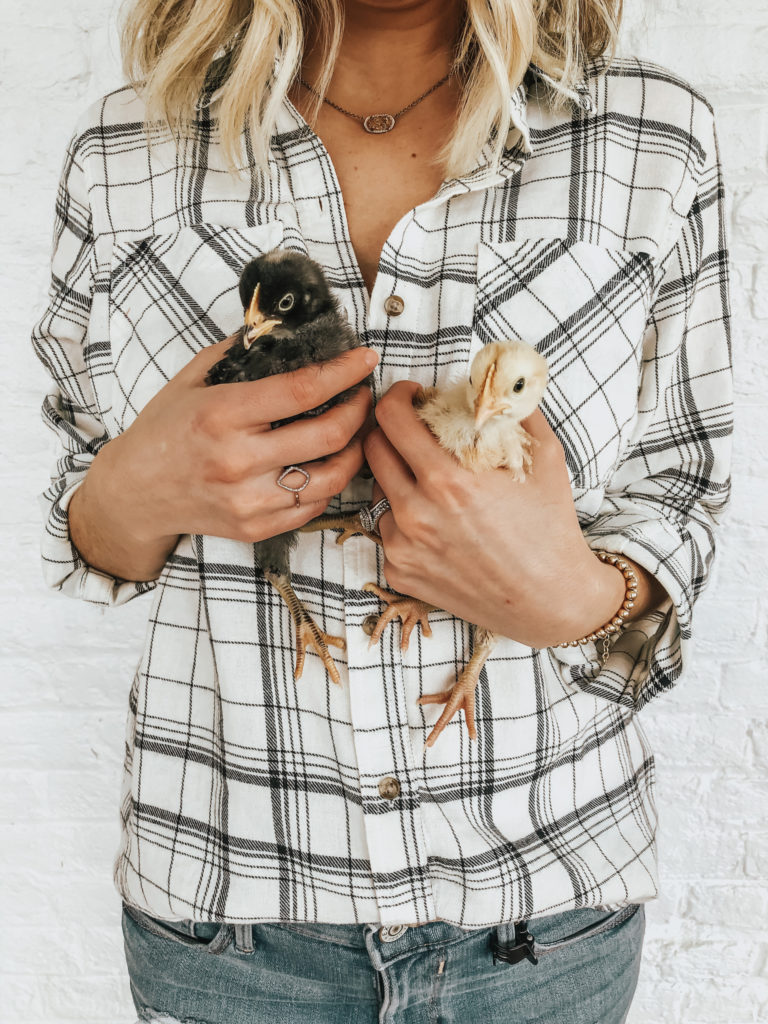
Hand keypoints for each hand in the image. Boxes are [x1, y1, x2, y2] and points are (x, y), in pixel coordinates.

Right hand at [97, 339, 378, 547]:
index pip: (303, 389)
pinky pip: (314, 507)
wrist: (133, 495)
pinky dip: (330, 483)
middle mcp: (238, 460)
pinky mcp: (254, 528)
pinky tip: (327, 464)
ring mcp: (249, 500)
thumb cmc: (163, 430)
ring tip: (354, 432)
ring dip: (354, 451)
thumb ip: (239, 353)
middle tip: (363, 395)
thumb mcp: (191, 379)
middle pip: (329, 434)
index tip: (365, 359)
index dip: (344, 371)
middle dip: (359, 409)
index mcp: (222, 414)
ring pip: (332, 478)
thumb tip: (288, 329)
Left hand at [364, 381, 629, 648]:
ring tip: (432, 483)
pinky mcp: (399, 573)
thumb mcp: (545, 458)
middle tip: (413, 430)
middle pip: (373, 450)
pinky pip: (386, 530)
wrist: (551, 601)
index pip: (391, 419)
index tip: (410, 395)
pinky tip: (437, 524)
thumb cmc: (551, 528)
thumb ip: (515, 409)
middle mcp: (416, 515)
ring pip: (377, 492)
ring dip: (397, 478)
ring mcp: (402, 548)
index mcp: (448, 482)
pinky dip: (405, 519)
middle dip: (389, 430)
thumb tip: (496, 377)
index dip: (396, 396)